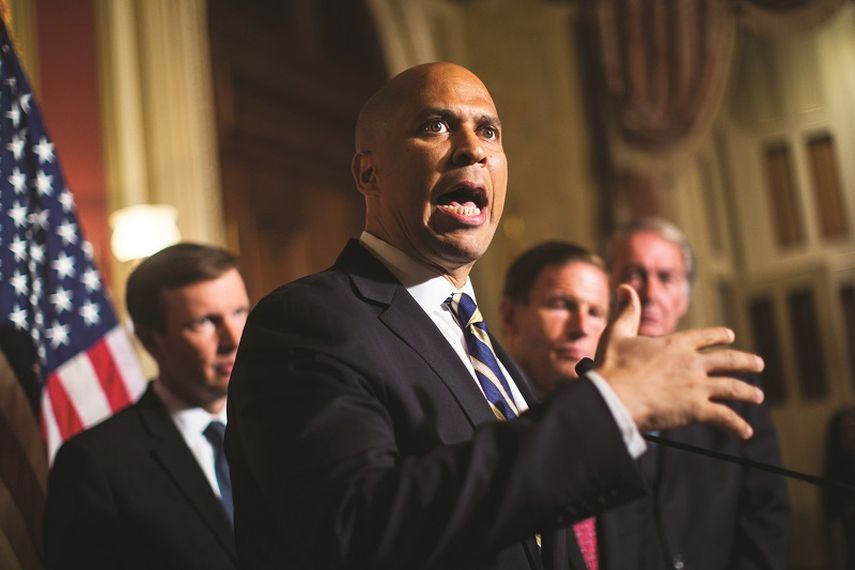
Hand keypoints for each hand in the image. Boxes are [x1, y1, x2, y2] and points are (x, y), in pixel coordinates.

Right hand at [595, 285, 764, 438]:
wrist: (614, 396)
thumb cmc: (613, 366)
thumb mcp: (617, 333)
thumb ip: (627, 311)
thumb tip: (624, 287)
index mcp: (676, 343)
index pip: (706, 336)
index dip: (720, 336)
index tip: (730, 336)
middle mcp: (692, 362)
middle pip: (729, 360)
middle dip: (747, 362)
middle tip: (759, 364)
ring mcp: (697, 386)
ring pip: (733, 388)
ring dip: (748, 392)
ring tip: (757, 396)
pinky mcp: (697, 409)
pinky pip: (725, 417)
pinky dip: (738, 425)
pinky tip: (745, 431)